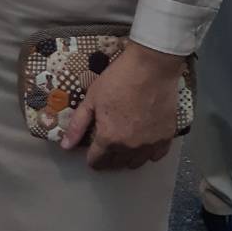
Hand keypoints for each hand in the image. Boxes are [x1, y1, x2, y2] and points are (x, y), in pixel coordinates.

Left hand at [59, 41, 181, 170]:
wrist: (151, 66)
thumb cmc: (118, 79)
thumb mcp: (91, 98)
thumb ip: (77, 125)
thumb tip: (65, 146)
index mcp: (109, 138)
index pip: (97, 160)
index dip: (91, 158)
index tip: (91, 153)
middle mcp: (130, 147)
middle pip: (116, 164)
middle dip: (108, 159)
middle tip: (106, 148)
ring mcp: (150, 144)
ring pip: (136, 163)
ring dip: (127, 158)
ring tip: (123, 147)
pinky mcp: (166, 137)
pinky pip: (156, 155)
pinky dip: (149, 153)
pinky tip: (144, 144)